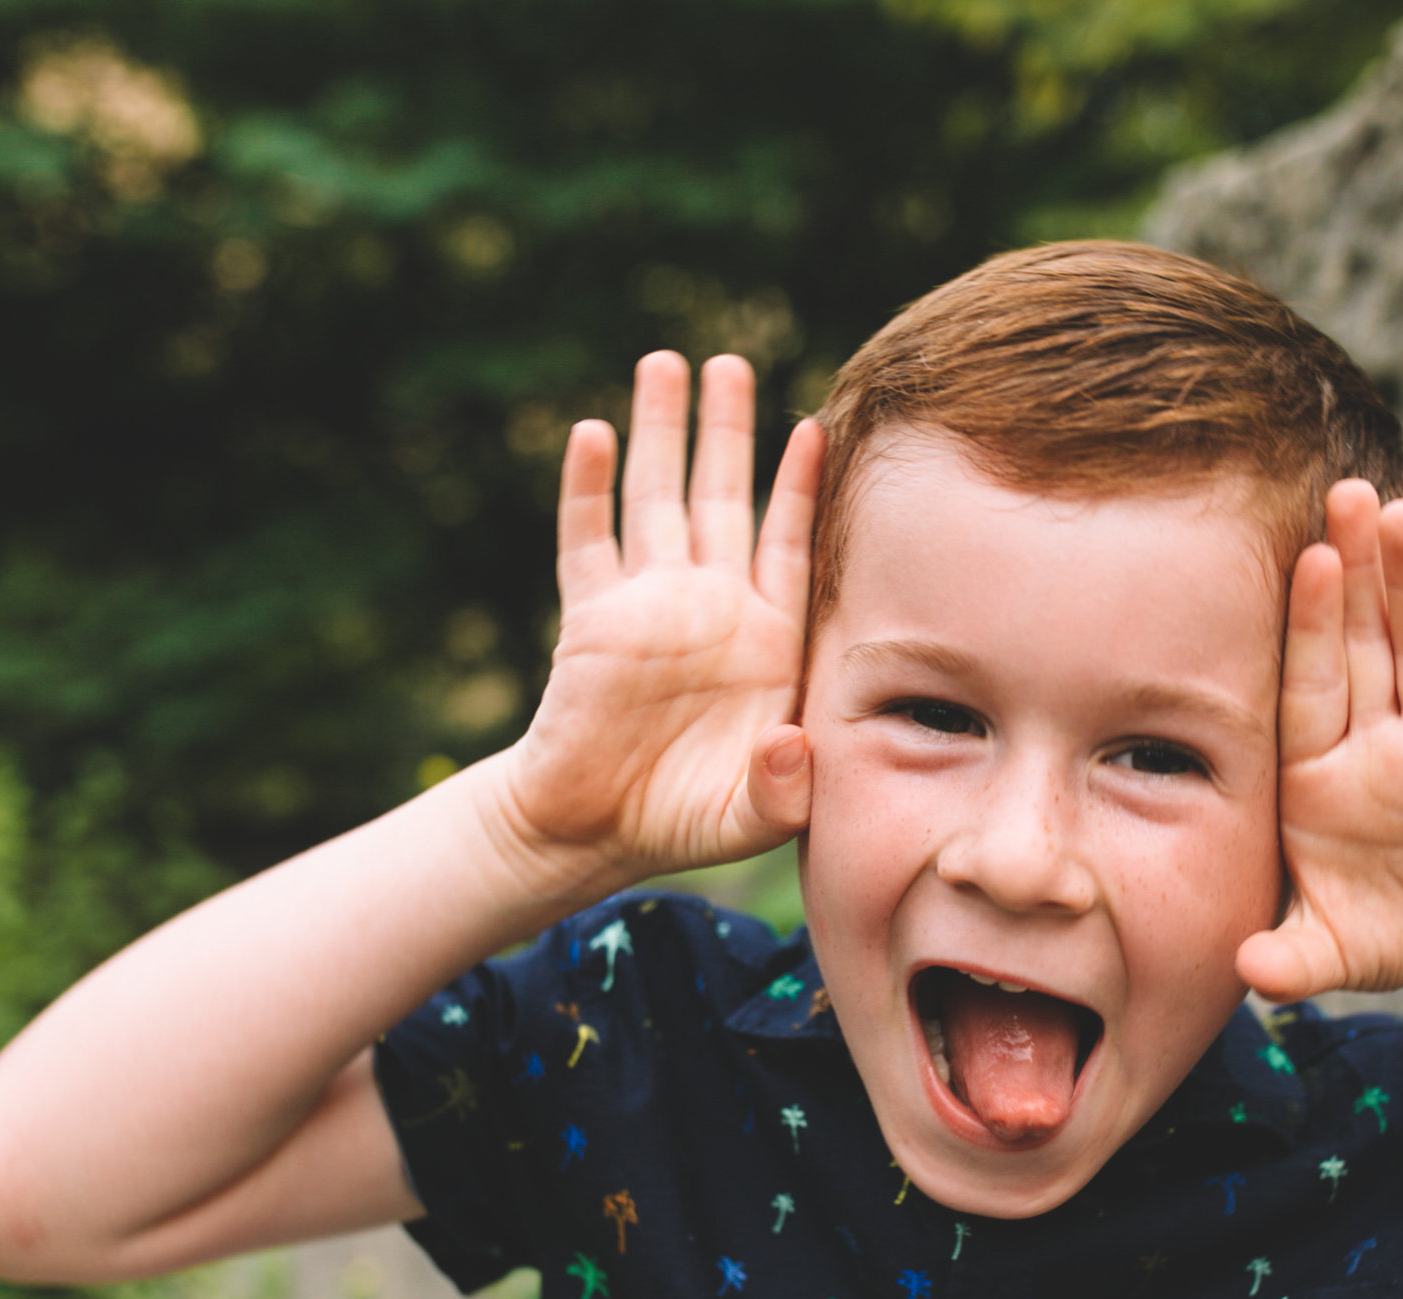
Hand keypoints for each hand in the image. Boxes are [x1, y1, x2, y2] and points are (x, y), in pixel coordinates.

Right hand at [494, 351, 820, 881]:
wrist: (595, 832)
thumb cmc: (687, 819)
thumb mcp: (754, 816)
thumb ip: (783, 786)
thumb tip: (789, 745)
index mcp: (766, 639)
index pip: (789, 544)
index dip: (799, 488)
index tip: (816, 427)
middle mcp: (710, 605)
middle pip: (723, 497)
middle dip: (727, 431)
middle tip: (730, 363)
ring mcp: (647, 604)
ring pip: (656, 498)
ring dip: (660, 434)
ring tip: (666, 363)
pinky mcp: (589, 617)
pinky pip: (587, 540)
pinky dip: (586, 488)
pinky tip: (591, 432)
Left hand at [1235, 485, 1402, 1008]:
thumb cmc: (1380, 933)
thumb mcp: (1330, 953)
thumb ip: (1290, 959)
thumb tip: (1250, 975)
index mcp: (1318, 772)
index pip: (1308, 685)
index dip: (1311, 626)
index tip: (1308, 561)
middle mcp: (1377, 741)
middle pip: (1362, 644)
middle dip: (1356, 571)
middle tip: (1348, 492)